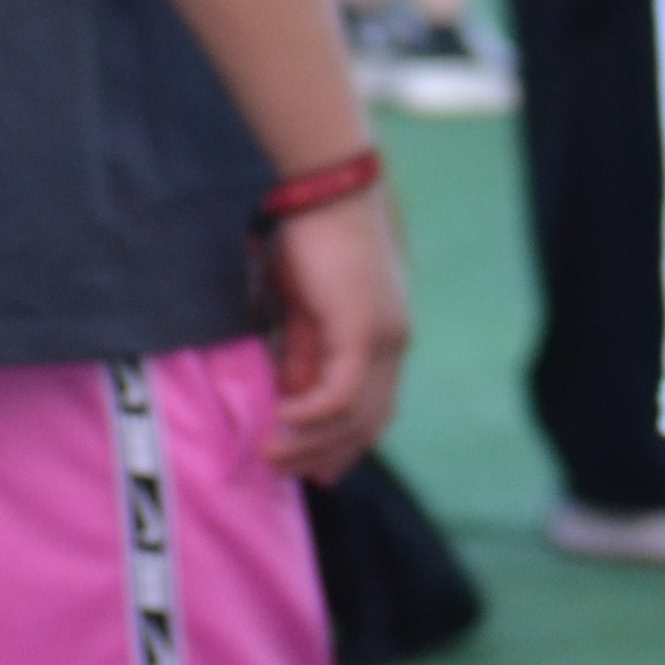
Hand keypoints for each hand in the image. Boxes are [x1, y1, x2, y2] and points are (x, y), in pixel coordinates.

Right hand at [259, 192, 411, 482]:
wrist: (323, 191)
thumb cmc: (310, 241)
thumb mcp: (304, 313)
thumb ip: (303, 357)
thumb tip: (290, 403)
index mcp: (386, 337)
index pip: (375, 411)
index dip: (345, 447)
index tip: (313, 473)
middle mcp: (395, 342)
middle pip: (369, 424)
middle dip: (325, 456)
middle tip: (281, 472)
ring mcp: (385, 337)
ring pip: (356, 417)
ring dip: (310, 443)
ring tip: (269, 452)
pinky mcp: (364, 330)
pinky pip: (341, 394)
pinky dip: (311, 416)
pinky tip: (279, 419)